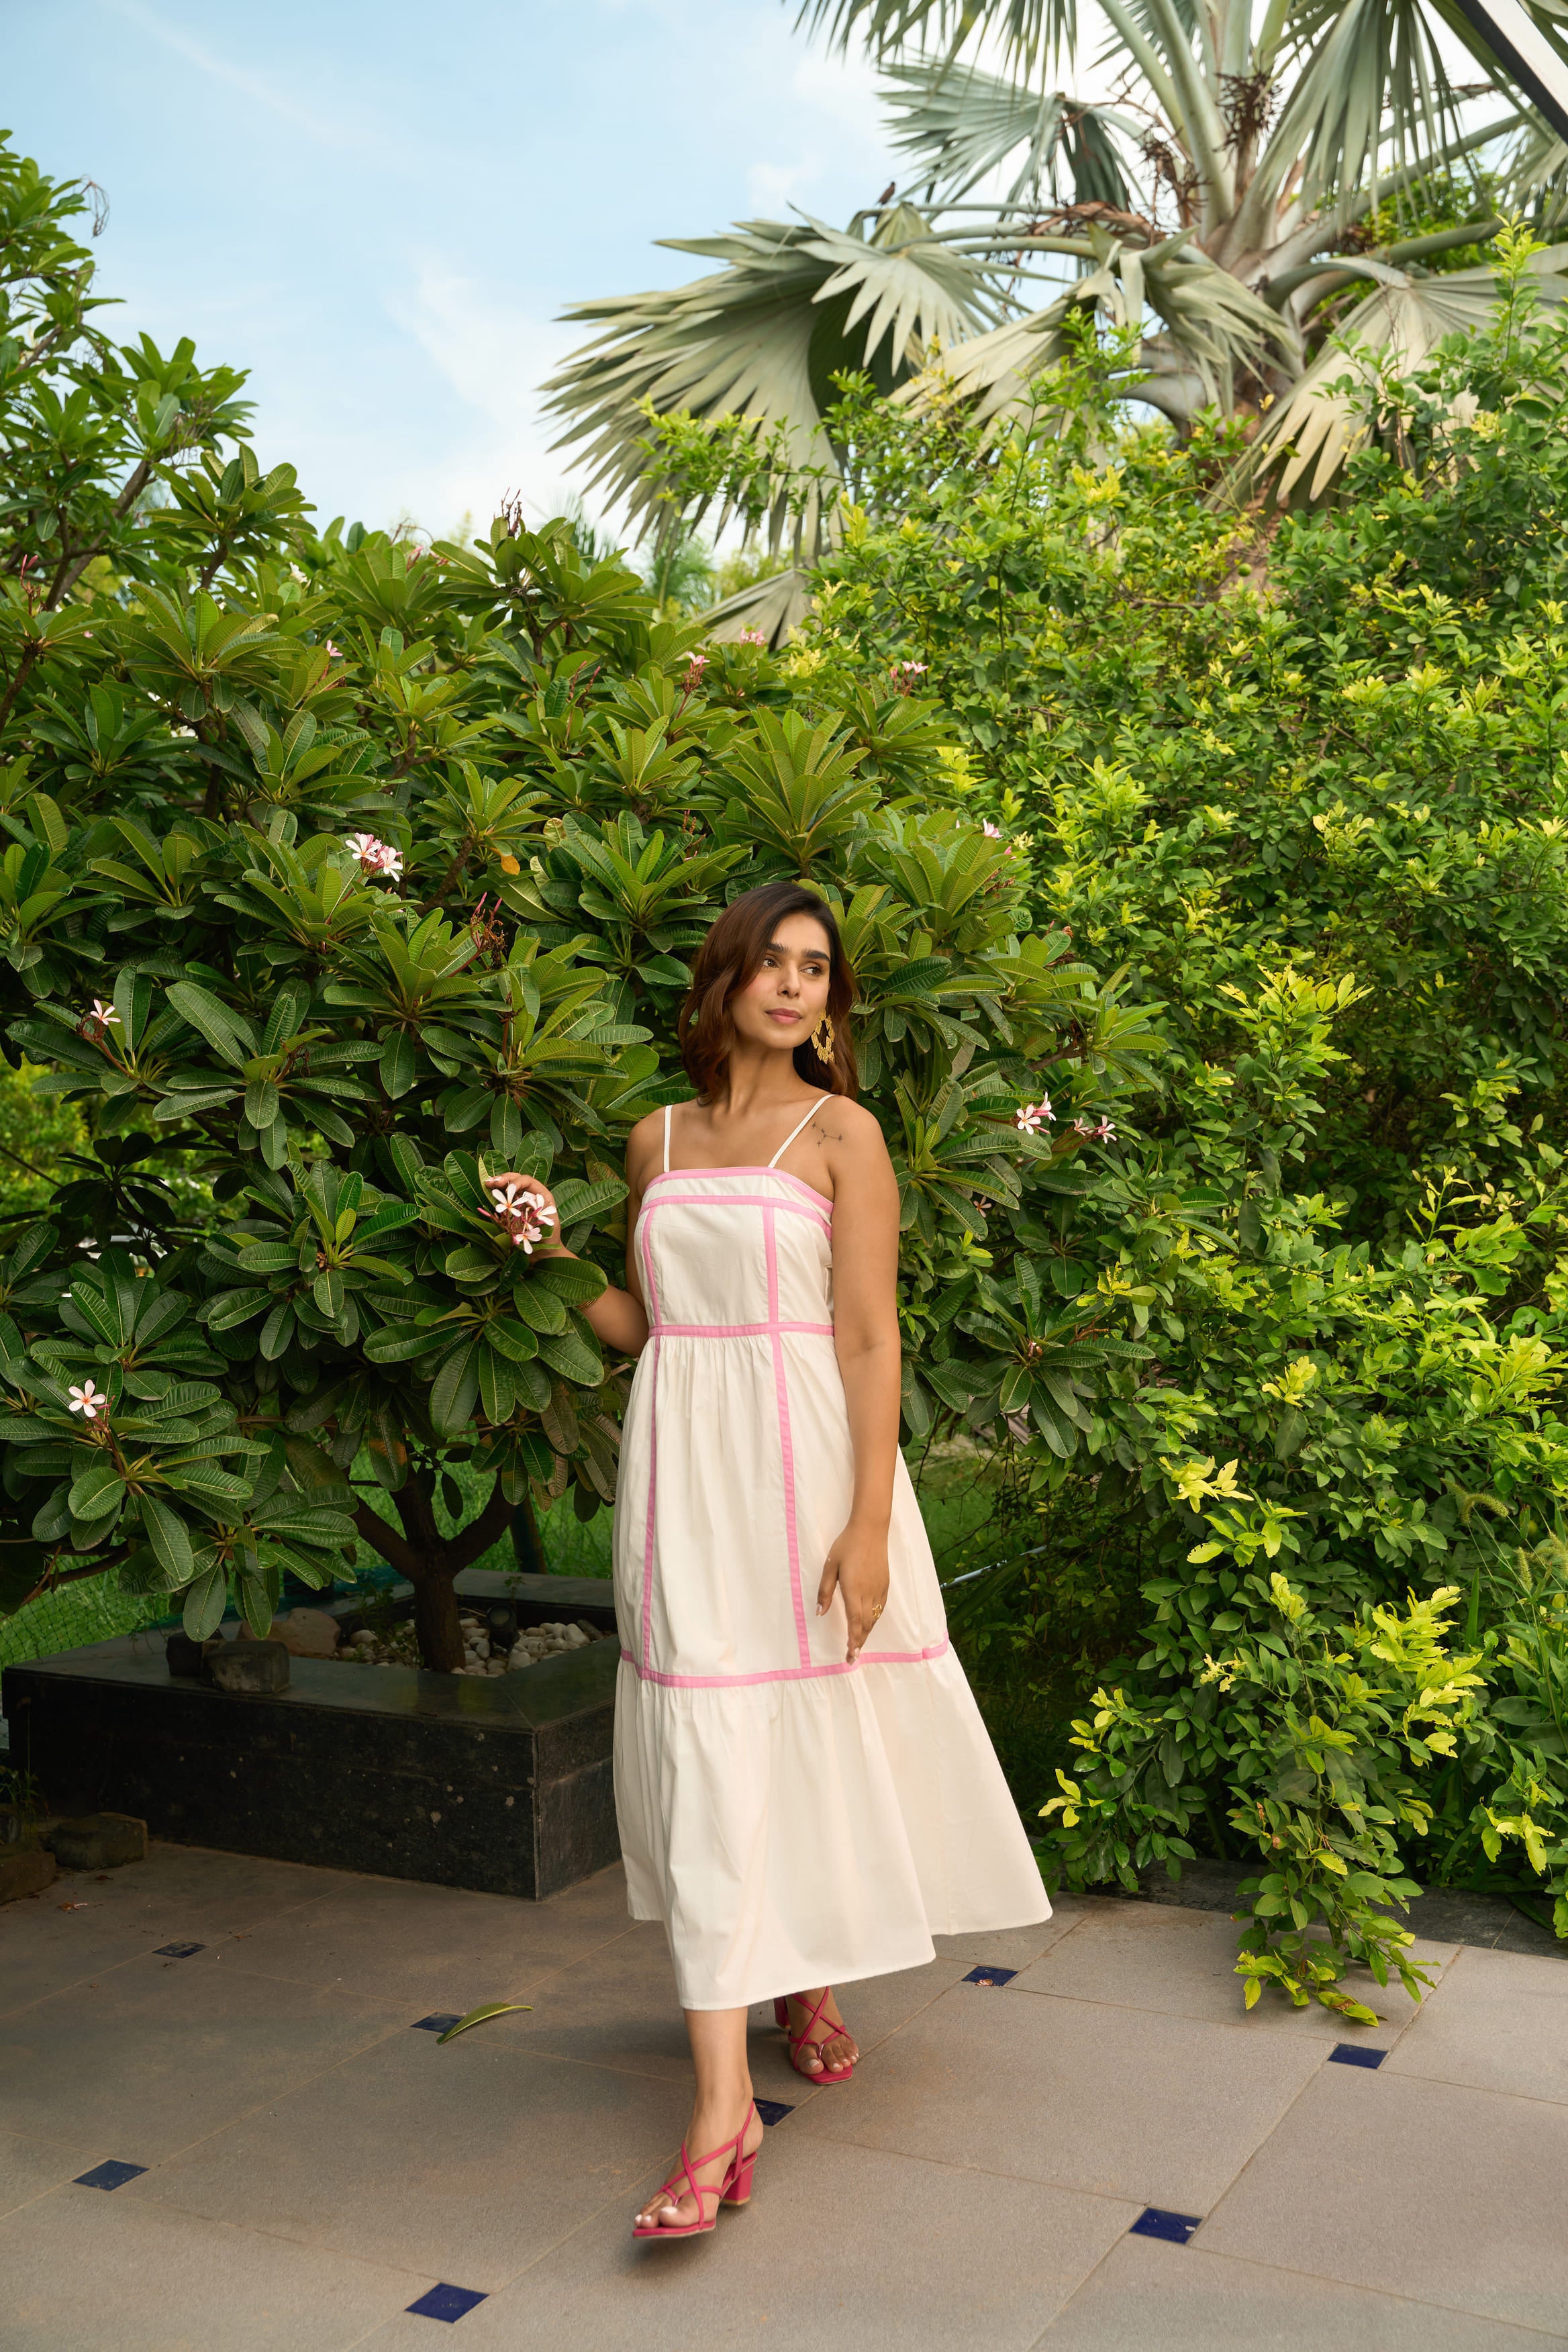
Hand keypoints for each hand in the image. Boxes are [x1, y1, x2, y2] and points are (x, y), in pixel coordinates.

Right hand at [484, 1172, 561, 1258]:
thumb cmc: (549, 1241)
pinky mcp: (512, 1209)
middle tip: (492, 1182)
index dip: (517, 1182)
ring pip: (508, 1185)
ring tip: (488, 1183)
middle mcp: (531, 1195)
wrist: (542, 1255)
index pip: (528, 1181)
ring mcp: (520, 1201)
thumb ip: (537, 1217)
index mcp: (542, 1195)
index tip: (508, 1188)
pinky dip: (496, 1193)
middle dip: (504, 1178)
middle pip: (517, 1179)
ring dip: (497, 1182)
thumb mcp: (548, 1227)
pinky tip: (488, 1190)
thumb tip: (525, 1205)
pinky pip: (503, 1197)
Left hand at [817, 1521, 890, 1663]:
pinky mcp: (885, 1585)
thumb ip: (825, 1590)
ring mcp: (879, 1589)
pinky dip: (874, 1620)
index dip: (853, 1640)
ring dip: (866, 1633)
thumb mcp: (830, 1566)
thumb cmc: (846, 1546)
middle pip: (866, 1625)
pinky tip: (869, 1624)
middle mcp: (868, 1593)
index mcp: (853, 1589)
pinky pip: (880, 1609)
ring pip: (874, 1618)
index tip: (850, 1655)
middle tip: (852, 1657)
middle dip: (859, 1643)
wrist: (870, 1530)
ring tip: (858, 1645)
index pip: (854, 1621)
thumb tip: (820, 1612)